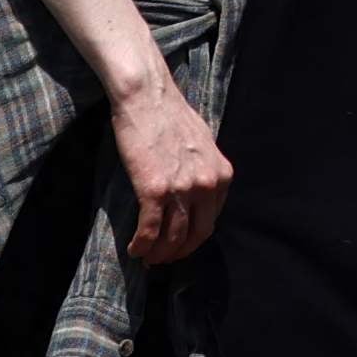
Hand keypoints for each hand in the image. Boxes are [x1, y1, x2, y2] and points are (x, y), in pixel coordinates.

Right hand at [112, 72, 234, 265]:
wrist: (148, 97)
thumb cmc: (170, 116)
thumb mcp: (202, 144)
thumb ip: (203, 170)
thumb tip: (195, 193)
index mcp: (222, 175)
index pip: (211, 220)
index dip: (194, 238)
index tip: (180, 245)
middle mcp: (207, 185)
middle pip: (196, 235)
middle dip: (179, 253)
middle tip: (163, 259)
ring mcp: (182, 189)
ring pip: (173, 237)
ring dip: (159, 253)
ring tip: (147, 257)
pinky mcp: (155, 190)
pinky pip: (150, 229)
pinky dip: (143, 244)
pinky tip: (135, 248)